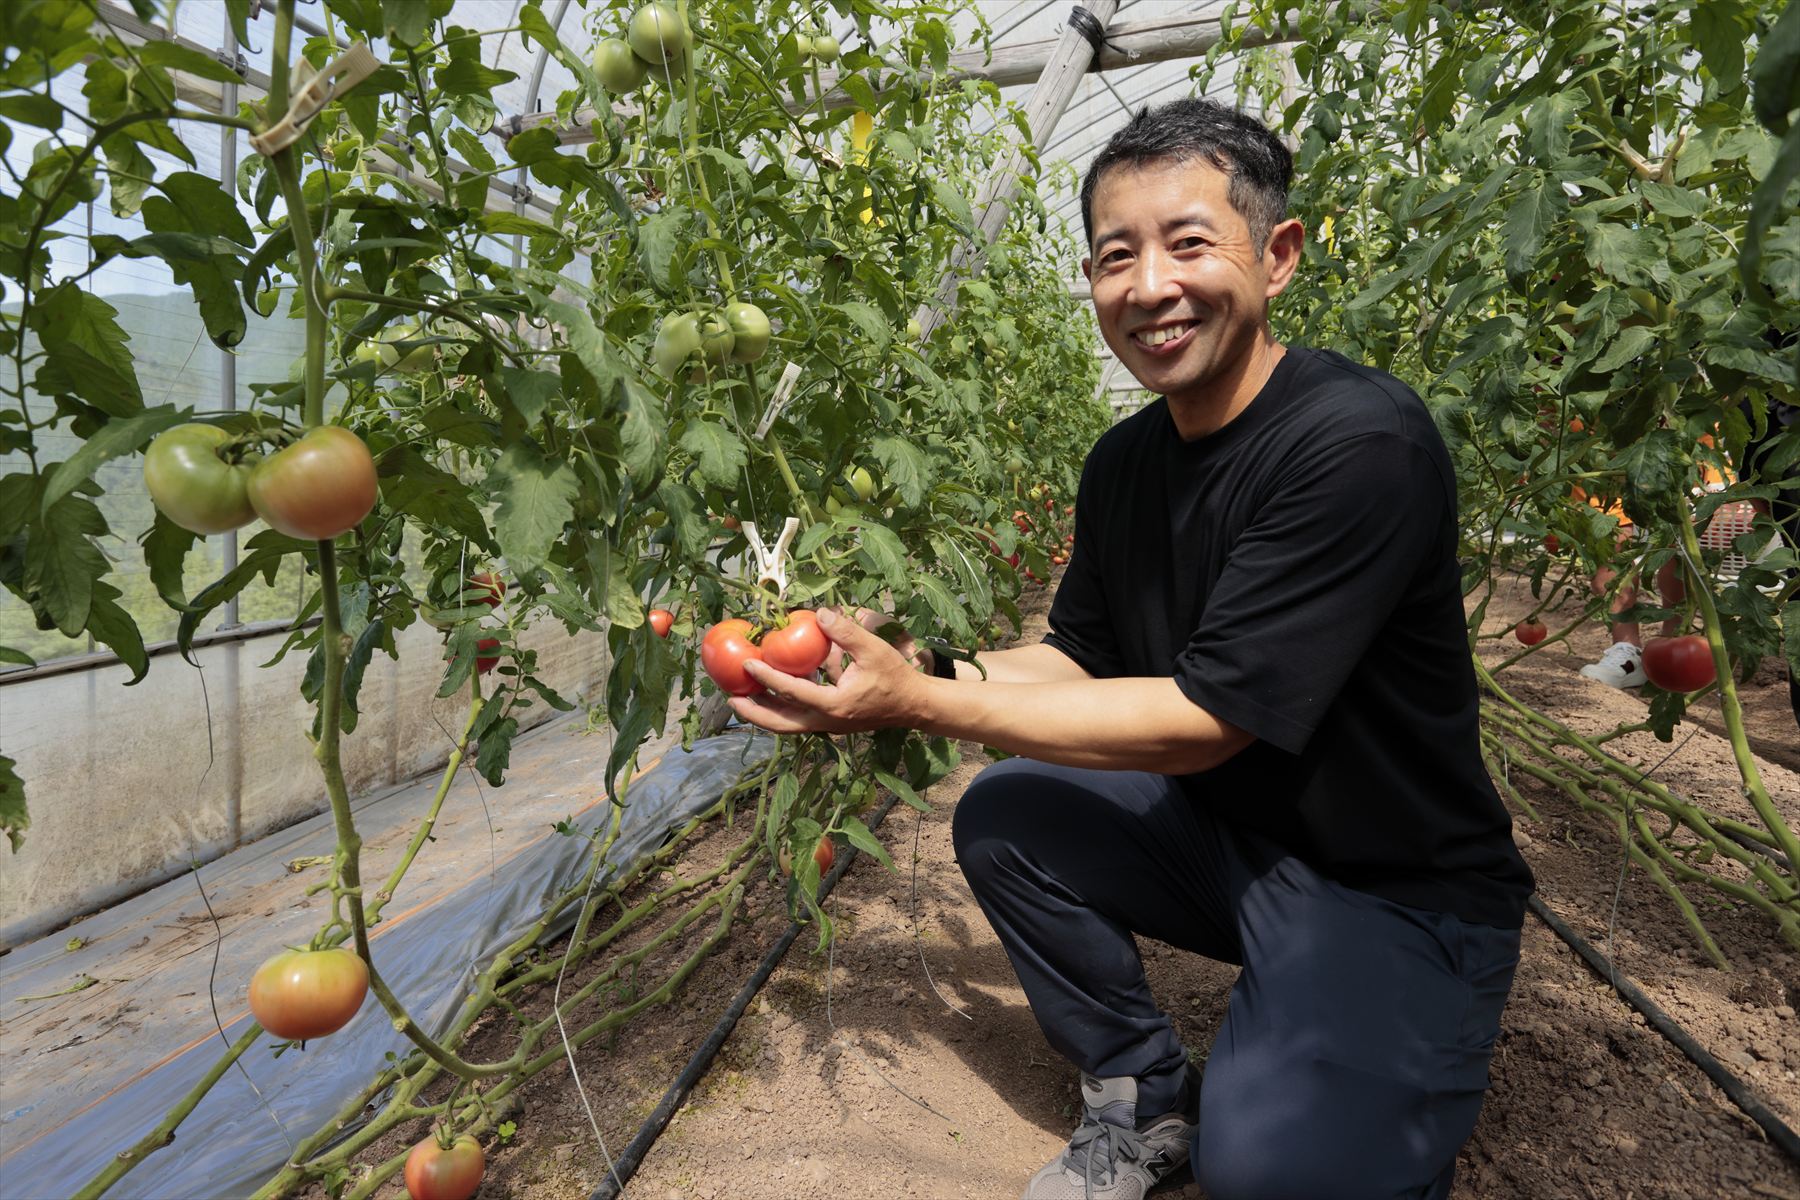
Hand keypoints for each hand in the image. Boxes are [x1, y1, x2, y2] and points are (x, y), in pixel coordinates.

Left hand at [729, 607, 930, 733]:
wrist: (914, 706)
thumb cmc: (895, 677)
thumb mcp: (875, 650)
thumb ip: (847, 632)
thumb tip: (820, 614)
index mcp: (833, 705)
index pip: (792, 692)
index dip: (767, 678)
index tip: (747, 664)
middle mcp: (825, 721)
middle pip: (779, 723)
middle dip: (752, 712)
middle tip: (729, 697)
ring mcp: (827, 725)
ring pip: (786, 725)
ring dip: (763, 713)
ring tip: (741, 698)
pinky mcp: (830, 722)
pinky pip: (797, 719)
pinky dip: (780, 709)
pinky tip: (771, 693)